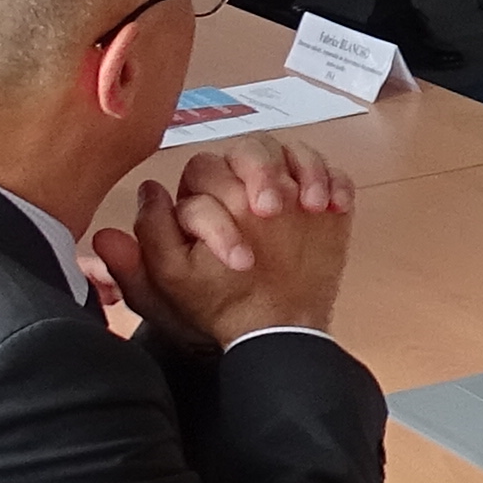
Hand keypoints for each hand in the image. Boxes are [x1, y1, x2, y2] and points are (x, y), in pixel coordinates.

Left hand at [91, 144, 355, 346]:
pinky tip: (333, 207)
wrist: (273, 331)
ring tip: (310, 206)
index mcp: (204, 197)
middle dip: (261, 176)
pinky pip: (332, 172)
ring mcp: (287, 189)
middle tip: (271, 212)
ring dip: (303, 171)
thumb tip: (147, 191)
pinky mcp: (323, 199)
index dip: (220, 205)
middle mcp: (243, 184)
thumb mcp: (172, 282)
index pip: (205, 173)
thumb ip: (150, 241)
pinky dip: (335, 182)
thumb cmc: (216, 306)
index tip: (238, 256)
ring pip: (291, 151)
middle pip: (250, 150)